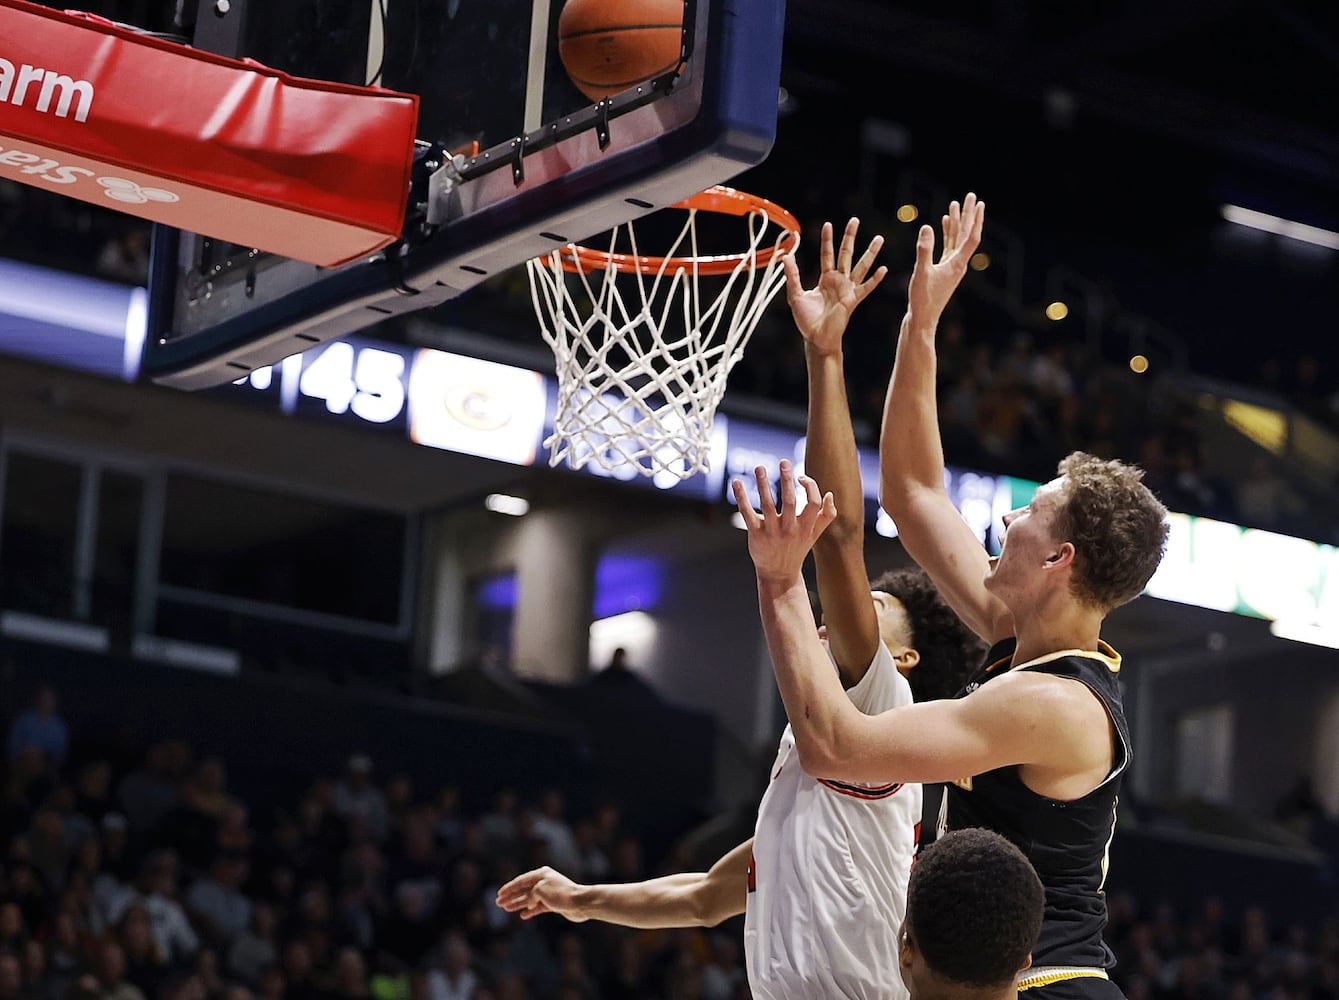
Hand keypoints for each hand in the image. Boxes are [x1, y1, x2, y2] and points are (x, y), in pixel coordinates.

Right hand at [495, 867, 586, 921]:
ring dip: (518, 904)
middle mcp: (544, 882)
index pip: (521, 881)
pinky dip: (530, 910)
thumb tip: (526, 904)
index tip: (499, 894)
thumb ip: (529, 896)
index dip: (509, 888)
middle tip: (498, 903)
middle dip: (511, 896)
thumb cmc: (561, 894)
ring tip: (507, 909)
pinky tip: (523, 915)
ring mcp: (549, 893)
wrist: (580, 903)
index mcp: (541, 874)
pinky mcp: (554, 903)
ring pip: (530, 899)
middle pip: (524, 890)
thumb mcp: (540, 891)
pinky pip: (538, 907)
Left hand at [731, 460, 836, 583]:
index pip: (813, 503)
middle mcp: (790, 529)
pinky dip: (741, 497)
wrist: (779, 573)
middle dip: (787, 480)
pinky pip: (747, 513)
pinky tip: (736, 482)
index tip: (801, 477)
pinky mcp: (755, 534)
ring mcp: (772, 532)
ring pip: (767, 504)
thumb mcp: (815, 535)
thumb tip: (829, 494)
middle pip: (790, 501)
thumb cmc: (797, 549)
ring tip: (760, 467)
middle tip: (784, 462)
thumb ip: (826, 515)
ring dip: (763, 484)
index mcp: (806, 527)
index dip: (810, 487)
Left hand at [784, 218, 887, 356]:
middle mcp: (838, 281)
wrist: (816, 338)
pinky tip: (883, 269)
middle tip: (855, 220)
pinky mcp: (853, 300)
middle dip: (850, 237)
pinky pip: (866, 288)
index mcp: (825, 279)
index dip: (827, 240)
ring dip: (870, 253)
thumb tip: (786, 256)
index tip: (828, 224)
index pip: (827, 254)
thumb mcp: (795, 294)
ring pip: (860, 266)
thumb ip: (792, 275)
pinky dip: (875, 279)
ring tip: (879, 239)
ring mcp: (848, 289)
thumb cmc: (807, 320)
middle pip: (846, 254)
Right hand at [906, 193, 984, 329]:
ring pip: (956, 239)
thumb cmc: (922, 300)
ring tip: (954, 204)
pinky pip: (947, 247)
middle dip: (967, 215)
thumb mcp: (921, 273)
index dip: (975, 219)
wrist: (922, 320)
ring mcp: (950, 267)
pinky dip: (946, 234)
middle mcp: (958, 264)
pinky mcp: (942, 270)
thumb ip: (924, 250)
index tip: (977, 203)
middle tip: (970, 196)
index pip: (971, 237)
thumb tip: (927, 227)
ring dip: (956, 222)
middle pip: (966, 235)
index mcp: (957, 264)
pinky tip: (942, 224)